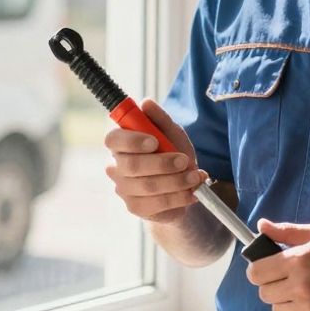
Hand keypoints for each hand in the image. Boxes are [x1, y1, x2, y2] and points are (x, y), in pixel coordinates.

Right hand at [103, 99, 203, 223]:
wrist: (182, 184)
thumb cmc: (172, 152)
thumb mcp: (171, 133)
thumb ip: (160, 118)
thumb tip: (146, 102)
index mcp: (120, 143)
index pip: (114, 140)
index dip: (132, 141)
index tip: (155, 141)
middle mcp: (116, 166)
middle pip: (131, 166)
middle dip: (162, 163)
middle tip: (184, 160)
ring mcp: (124, 189)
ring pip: (147, 187)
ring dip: (176, 181)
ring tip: (196, 176)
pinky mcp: (136, 207)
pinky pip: (156, 204)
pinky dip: (178, 197)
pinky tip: (191, 192)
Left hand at [246, 219, 309, 310]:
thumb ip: (287, 231)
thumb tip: (262, 226)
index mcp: (298, 261)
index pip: (256, 273)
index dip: (259, 270)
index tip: (267, 269)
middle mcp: (301, 287)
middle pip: (264, 294)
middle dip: (272, 285)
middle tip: (287, 279)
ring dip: (285, 302)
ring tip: (302, 292)